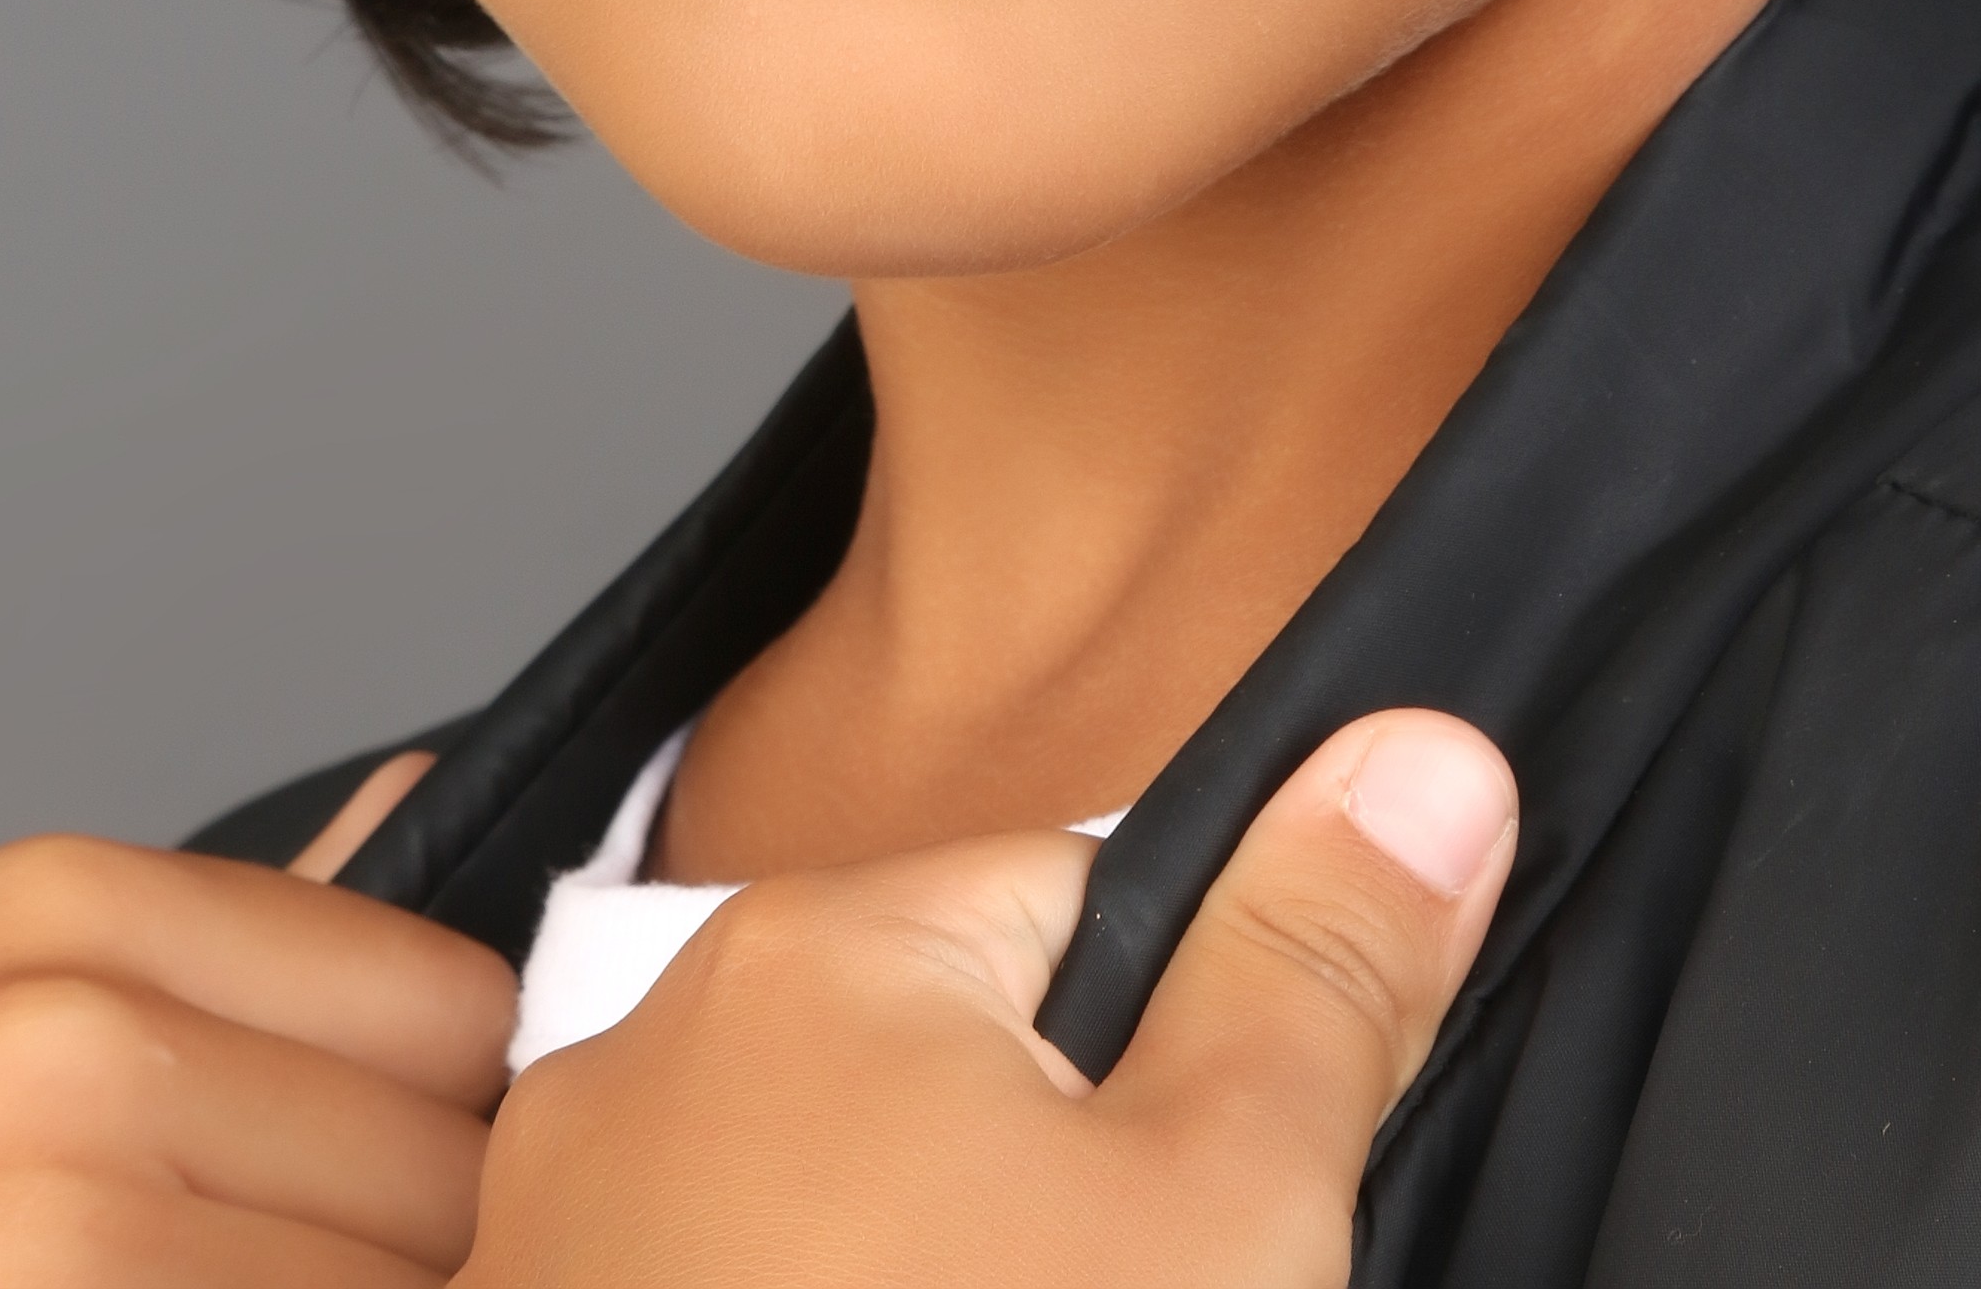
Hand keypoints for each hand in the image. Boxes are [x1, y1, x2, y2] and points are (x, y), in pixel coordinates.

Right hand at [0, 761, 510, 1288]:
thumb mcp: (0, 1019)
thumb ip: (249, 937)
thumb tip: (433, 800)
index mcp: (62, 915)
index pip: (449, 1003)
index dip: (461, 1118)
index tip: (406, 1180)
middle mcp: (62, 1047)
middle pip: (444, 1167)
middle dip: (420, 1251)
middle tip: (291, 1260)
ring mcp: (51, 1229)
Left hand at [465, 707, 1516, 1287]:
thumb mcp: (1228, 1208)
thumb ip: (1322, 968)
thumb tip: (1424, 743)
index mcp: (811, 951)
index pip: (1079, 906)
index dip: (1186, 1068)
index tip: (1201, 1228)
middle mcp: (642, 1059)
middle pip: (947, 1075)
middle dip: (1052, 1206)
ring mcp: (556, 1243)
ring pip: (835, 1223)